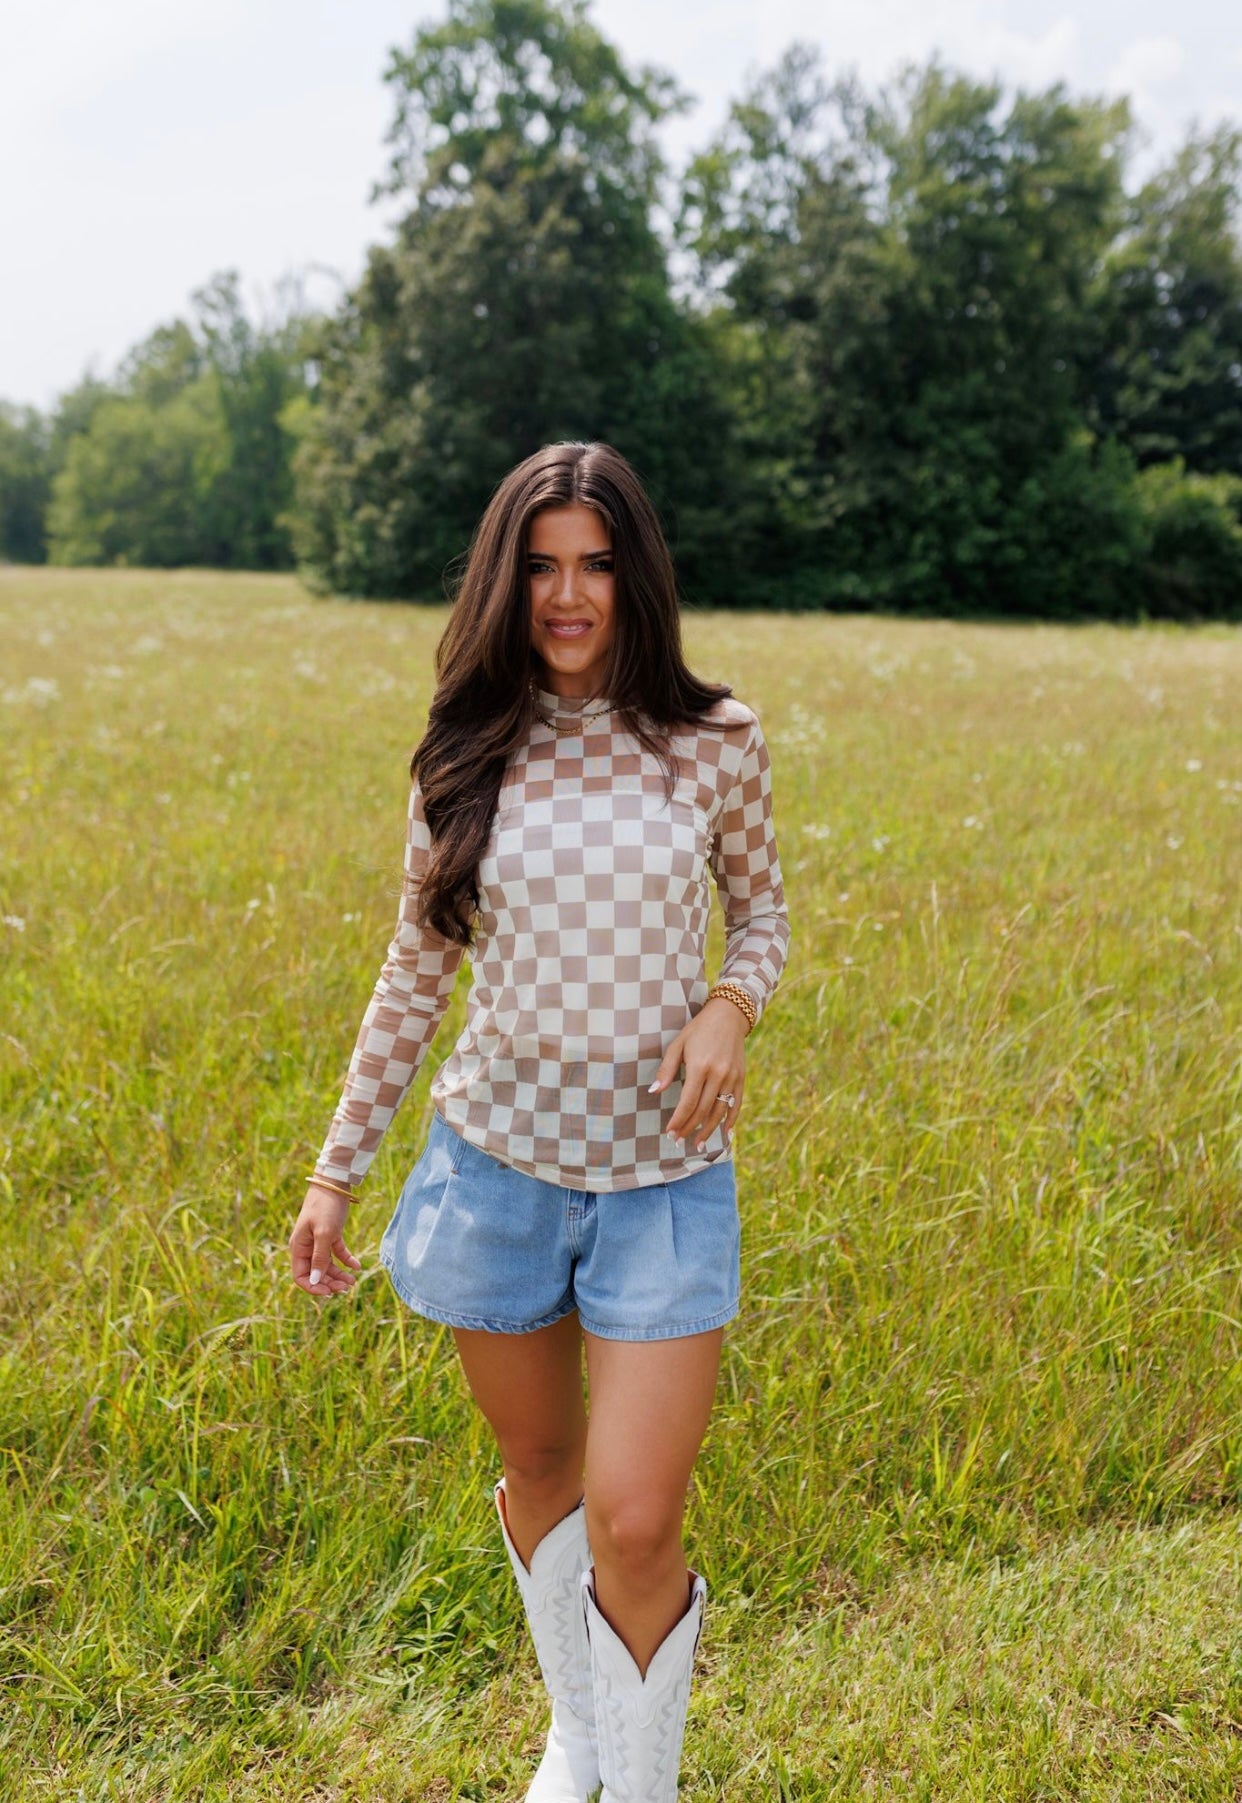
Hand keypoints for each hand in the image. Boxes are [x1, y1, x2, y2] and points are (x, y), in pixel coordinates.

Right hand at [288, 1183, 362, 1297]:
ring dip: (339, 1275)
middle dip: (329, 1283)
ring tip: (353, 1282)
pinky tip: (357, 1266)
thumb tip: (315, 1280)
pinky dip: (347, 1260)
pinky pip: (338, 1253)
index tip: (329, 1292)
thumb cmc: (324, 1207)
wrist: (335, 1184)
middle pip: (316, 1273)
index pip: (301, 1276)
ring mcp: (319, 1242)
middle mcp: (307, 1247)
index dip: (313, 1286)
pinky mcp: (331, 1235)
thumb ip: (319, 1257)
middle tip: (346, 1287)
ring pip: (328, 1266)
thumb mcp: (323, 1233)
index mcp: (298, 1248)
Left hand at [649, 998, 747, 1150]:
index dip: (679, 1120)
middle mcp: (718, 1074)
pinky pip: (736, 1104)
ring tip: (697, 1144)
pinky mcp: (741, 1078)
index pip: (688, 1102)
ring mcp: (732, 1077)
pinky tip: (725, 1134)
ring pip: (720, 1111)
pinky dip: (731, 1121)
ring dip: (708, 1130)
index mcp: (700, 1066)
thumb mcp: (678, 1044)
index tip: (670, 1132)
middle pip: (703, 1110)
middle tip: (678, 1141)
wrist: (729, 1016)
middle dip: (689, 1128)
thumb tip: (654, 1092)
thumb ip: (666, 1069)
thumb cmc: (698, 1030)